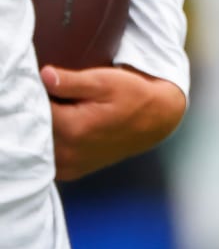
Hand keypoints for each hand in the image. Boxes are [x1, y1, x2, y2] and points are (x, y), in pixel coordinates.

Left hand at [41, 64, 186, 181]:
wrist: (157, 120)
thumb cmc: (132, 96)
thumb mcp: (105, 81)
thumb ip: (71, 81)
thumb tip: (44, 75)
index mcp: (72, 128)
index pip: (32, 108)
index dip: (36, 94)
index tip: (49, 86)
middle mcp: (66, 152)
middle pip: (32, 129)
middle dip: (38, 112)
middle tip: (60, 98)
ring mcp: (67, 166)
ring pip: (37, 144)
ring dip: (43, 129)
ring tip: (65, 113)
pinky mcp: (69, 172)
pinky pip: (47, 156)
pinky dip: (48, 143)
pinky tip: (64, 129)